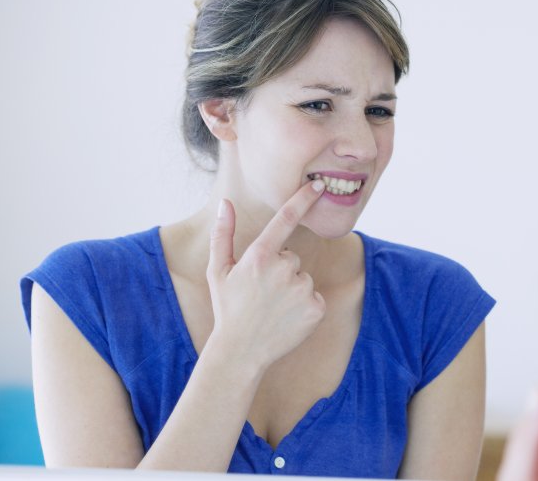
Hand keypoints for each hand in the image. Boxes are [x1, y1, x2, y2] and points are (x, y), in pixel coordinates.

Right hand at [206, 180, 326, 370]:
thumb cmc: (227, 308)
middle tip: (262, 293)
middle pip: (292, 257)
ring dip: (292, 289)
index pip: (286, 219)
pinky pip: (315, 297)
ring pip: (303, 278)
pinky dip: (305, 306)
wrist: (241, 352)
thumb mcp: (218, 271)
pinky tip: (287, 318)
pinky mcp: (316, 308)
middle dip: (281, 270)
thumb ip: (222, 234)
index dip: (303, 199)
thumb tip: (224, 203)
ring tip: (272, 308)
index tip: (319, 185)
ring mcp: (302, 290)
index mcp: (259, 256)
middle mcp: (283, 269)